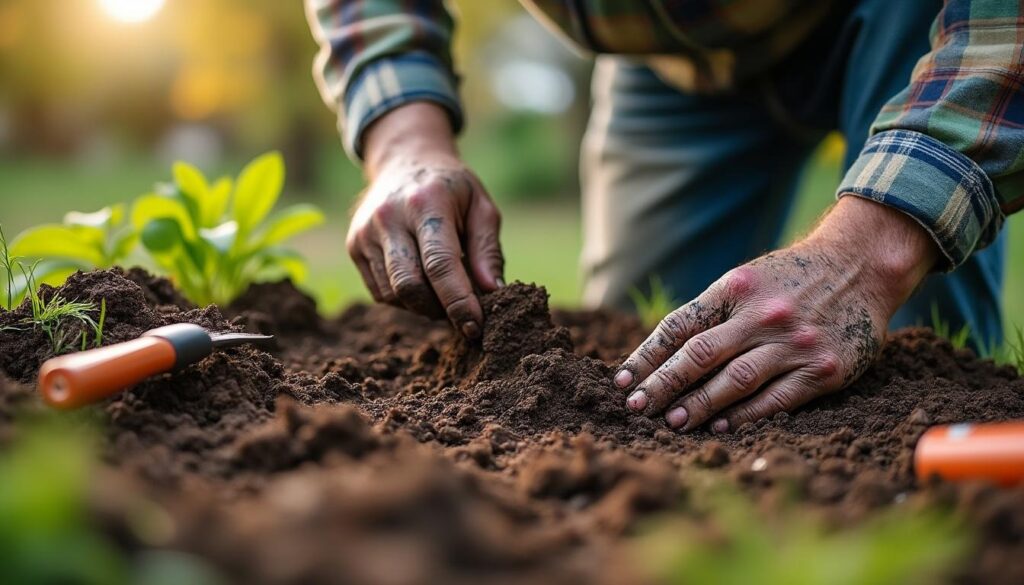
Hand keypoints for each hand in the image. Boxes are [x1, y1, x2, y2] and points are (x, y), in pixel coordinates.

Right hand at [348, 103, 503, 337]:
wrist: (404, 160)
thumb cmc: (451, 188)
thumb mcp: (481, 206)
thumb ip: (488, 250)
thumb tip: (494, 292)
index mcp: (426, 203)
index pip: (441, 264)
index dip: (459, 301)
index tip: (475, 326)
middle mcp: (389, 217)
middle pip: (410, 286)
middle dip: (439, 310)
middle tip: (462, 313)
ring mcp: (365, 232)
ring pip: (393, 295)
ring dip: (423, 306)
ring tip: (443, 291)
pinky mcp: (354, 246)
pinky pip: (380, 291)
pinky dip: (404, 298)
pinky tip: (421, 281)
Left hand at [614, 196, 939, 431]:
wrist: (862, 266)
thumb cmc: (791, 277)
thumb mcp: (748, 279)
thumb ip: (711, 312)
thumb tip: (664, 355)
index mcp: (735, 288)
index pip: (679, 326)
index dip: (647, 355)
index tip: (622, 380)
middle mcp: (762, 315)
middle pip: (700, 355)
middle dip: (663, 385)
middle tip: (636, 407)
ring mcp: (793, 344)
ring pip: (735, 381)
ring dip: (699, 405)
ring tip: (671, 422)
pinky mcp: (822, 370)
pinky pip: (776, 400)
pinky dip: (745, 416)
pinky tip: (721, 427)